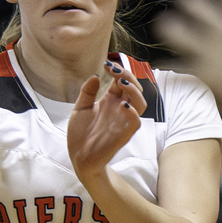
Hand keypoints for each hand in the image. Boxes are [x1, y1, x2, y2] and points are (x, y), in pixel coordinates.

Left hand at [67, 62, 145, 179]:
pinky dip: (133, 111)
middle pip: (134, 88)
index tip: (106, 64)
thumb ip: (87, 92)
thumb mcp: (79, 109)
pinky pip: (136, 121)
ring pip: (141, 103)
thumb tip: (96, 76)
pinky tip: (123, 105)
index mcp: (110, 102)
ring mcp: (123, 121)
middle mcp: (119, 110)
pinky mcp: (124, 134)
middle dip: (127, 75)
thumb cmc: (80, 136)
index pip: (122, 82)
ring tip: (121, 83)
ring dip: (134, 90)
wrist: (79, 158)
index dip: (117, 70)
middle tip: (114, 70)